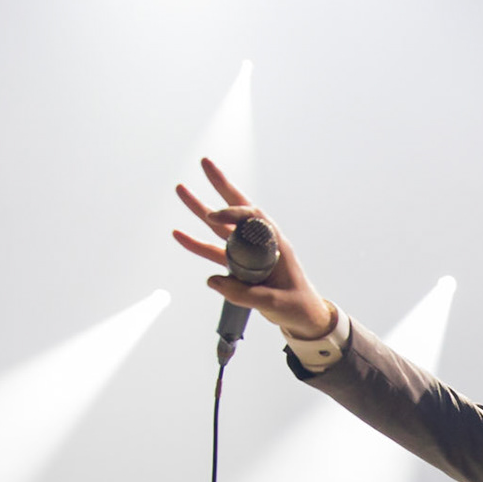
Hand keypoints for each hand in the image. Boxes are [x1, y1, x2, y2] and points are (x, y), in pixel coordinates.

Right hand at [173, 158, 337, 340]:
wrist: (303, 318)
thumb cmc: (297, 305)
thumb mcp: (275, 302)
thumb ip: (244, 294)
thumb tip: (212, 281)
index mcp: (276, 244)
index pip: (254, 217)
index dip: (233, 213)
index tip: (214, 217)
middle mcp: (261, 243)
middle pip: (237, 209)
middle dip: (220, 185)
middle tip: (205, 163)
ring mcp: (248, 253)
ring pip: (220, 227)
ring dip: (201, 208)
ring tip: (181, 189)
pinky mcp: (239, 265)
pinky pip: (214, 251)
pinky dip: (196, 243)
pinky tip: (179, 234)